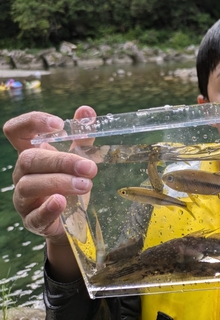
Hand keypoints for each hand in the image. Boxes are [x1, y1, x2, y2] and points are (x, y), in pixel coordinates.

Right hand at [3, 106, 97, 280]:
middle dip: (61, 161)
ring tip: (85, 184)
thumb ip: (82, 136)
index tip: (58, 124)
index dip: (32, 123)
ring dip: (60, 182)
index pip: (16, 131)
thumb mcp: (78, 158)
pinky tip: (62, 202)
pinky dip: (48, 208)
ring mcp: (24, 199)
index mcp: (33, 154)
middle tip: (89, 167)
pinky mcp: (32, 221)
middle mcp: (23, 174)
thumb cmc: (70, 183)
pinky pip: (34, 215)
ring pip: (30, 185)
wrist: (73, 221)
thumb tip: (86, 111)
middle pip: (29, 159)